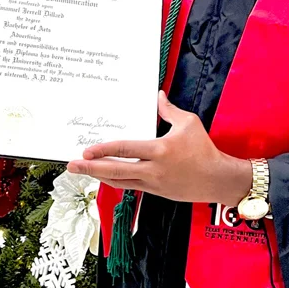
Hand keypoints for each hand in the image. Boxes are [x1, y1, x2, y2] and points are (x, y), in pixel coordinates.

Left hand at [67, 91, 251, 204]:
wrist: (216, 179)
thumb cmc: (204, 149)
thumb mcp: (189, 123)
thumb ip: (169, 110)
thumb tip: (158, 96)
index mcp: (160, 150)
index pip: (125, 149)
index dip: (103, 150)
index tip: (86, 150)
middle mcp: (153, 169)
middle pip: (115, 170)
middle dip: (90, 168)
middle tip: (71, 165)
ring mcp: (153, 184)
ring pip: (119, 182)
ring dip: (98, 176)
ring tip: (82, 170)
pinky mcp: (155, 192)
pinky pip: (130, 186)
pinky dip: (115, 180)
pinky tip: (105, 175)